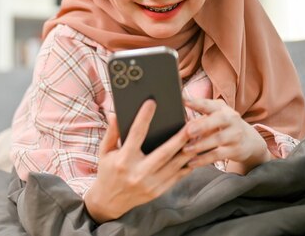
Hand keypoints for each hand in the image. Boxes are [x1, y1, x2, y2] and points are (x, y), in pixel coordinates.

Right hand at [85, 100, 193, 222]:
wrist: (109, 201)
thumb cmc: (107, 171)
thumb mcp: (105, 151)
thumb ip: (112, 133)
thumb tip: (115, 114)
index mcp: (123, 160)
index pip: (136, 134)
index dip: (144, 117)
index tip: (152, 102)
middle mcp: (138, 173)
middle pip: (164, 152)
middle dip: (179, 138)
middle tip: (191, 124)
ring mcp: (150, 184)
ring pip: (175, 165)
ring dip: (189, 150)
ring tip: (199, 136)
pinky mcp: (158, 191)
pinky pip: (177, 176)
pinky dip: (187, 164)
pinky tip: (195, 153)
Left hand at [182, 98, 271, 173]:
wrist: (250, 140)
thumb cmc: (224, 124)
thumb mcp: (216, 114)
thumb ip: (200, 111)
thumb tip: (178, 108)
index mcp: (222, 108)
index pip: (209, 104)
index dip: (197, 102)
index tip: (183, 101)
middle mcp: (231, 119)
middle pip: (218, 120)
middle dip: (202, 125)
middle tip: (188, 131)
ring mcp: (235, 135)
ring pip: (218, 139)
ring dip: (200, 145)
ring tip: (185, 150)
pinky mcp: (236, 150)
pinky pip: (218, 155)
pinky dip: (204, 159)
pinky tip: (191, 162)